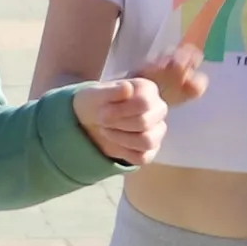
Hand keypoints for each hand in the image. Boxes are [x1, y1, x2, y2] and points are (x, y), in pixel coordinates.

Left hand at [70, 43, 205, 166]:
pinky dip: (124, 152)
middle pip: (145, 123)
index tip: (102, 111)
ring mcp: (156, 130)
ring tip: (108, 131)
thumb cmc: (96, 102)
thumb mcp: (96, 93)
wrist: (88, 120)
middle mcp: (158, 109)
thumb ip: (111, 90)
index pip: (144, 103)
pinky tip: (115, 142)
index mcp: (148, 90)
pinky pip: (143, 157)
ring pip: (147, 141)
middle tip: (103, 120)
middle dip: (118, 124)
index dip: (120, 111)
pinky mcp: (150, 150)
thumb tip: (127, 88)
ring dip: (120, 138)